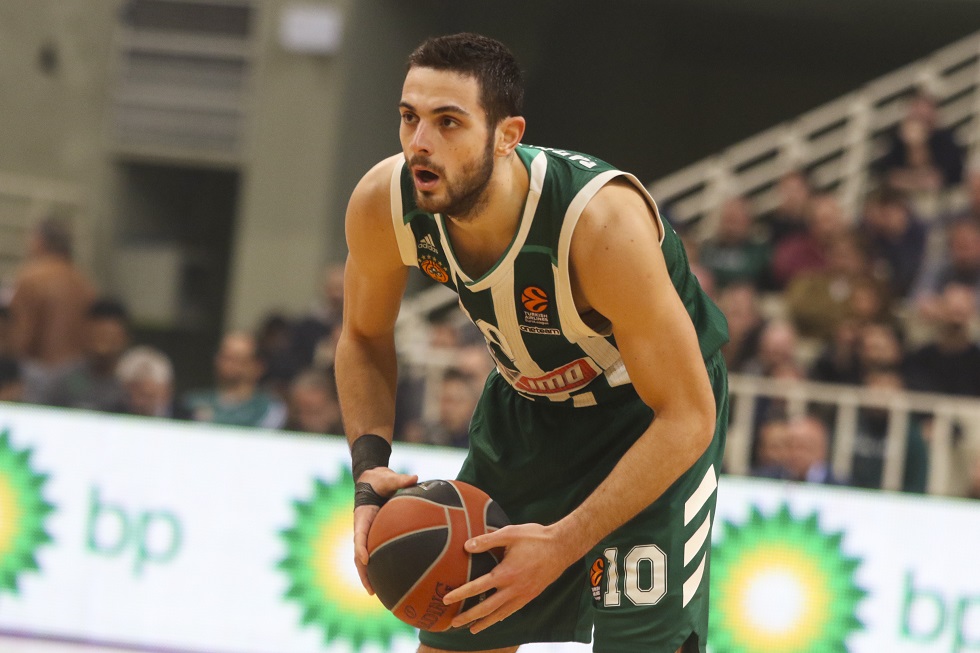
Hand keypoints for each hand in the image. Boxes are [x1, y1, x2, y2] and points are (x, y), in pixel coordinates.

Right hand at [352, 467, 417, 593]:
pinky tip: (389, 581)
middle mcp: (362, 529)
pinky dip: (378, 568)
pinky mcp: (374, 537)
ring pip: (364, 560)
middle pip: (359, 555)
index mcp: (363, 516)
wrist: (371, 481)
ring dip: (368, 577)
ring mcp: (367, 535)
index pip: (359, 534)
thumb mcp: (388, 478)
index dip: (361, 547)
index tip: (365, 559)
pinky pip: (375, 555)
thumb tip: (414, 477)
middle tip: (370, 589)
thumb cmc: (380, 480)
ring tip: (376, 594)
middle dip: (363, 573)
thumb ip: (400, 479)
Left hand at [442, 523, 578, 633]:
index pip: (477, 587)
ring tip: (471, 629)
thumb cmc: (535, 537)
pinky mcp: (531, 595)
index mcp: (505, 573)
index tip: (446, 599)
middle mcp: (513, 589)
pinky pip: (513, 611)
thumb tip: (467, 546)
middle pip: (486, 608)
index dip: (460, 594)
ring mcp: (523, 595)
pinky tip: (495, 619)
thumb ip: (487, 540)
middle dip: (468, 617)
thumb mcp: (510, 533)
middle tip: (453, 623)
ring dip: (484, 622)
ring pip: (500, 614)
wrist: (562, 547)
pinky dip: (501, 617)